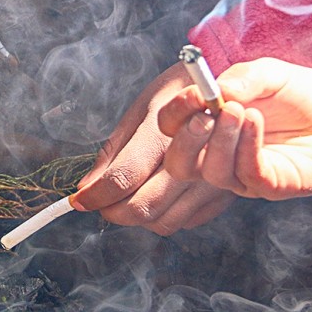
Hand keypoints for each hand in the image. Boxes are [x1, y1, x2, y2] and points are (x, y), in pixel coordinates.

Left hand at [72, 62, 233, 234]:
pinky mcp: (223, 195)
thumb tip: (87, 186)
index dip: (96, 195)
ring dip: (137, 218)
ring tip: (124, 200)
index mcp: (165, 136)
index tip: (79, 200)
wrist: (233, 89)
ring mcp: (212, 182)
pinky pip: (187, 221)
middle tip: (98, 203)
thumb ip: (113, 151)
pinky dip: (164, 216)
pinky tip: (155, 197)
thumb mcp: (141, 109)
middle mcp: (192, 164)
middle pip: (144, 207)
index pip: (124, 178)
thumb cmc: (179, 91)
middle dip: (112, 211)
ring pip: (164, 222)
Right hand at [156, 57, 311, 199]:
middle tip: (206, 111)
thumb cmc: (306, 96)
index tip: (193, 92)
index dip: (174, 113)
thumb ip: (241, 78)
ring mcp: (243, 175)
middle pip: (179, 162)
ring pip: (210, 171)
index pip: (172, 128)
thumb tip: (214, 91)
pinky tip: (256, 121)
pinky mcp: (271, 186)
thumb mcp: (270, 74)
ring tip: (241, 111)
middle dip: (186, 137)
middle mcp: (220, 155)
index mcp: (210, 126)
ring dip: (220, 139)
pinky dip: (246, 146)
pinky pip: (247, 174)